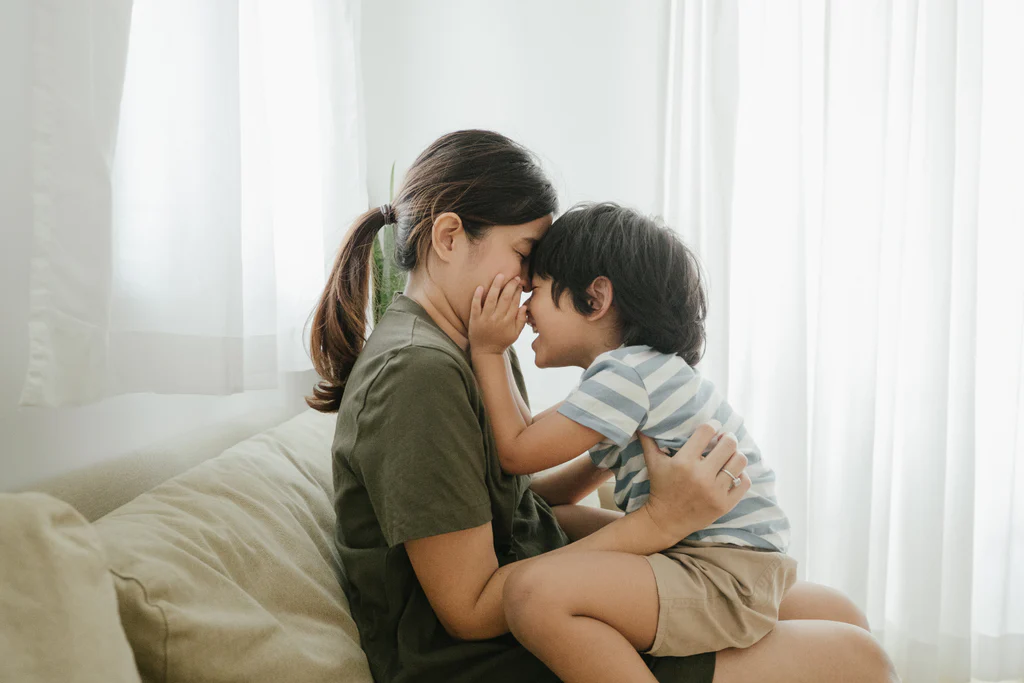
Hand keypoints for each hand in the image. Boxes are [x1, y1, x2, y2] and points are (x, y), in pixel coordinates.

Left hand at [469, 273, 525, 355]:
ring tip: (499, 276)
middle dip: (510, 286)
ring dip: (495, 286)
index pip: (514, 302)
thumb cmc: (501, 342)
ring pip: (491, 300)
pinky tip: (480, 287)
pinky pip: (475, 307)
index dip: (517, 291)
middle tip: (513, 277)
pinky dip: (477, 297)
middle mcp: (498, 319)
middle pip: (504, 299)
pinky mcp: (475, 320)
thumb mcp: (515, 334)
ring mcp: (485, 319)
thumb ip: (521, 321)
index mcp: (508, 321)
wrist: (486, 353)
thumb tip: (524, 307)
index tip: (519, 282)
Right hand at [638, 421, 750, 546]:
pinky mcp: (724, 505)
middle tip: (725, 439)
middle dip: (728, 438)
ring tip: (731, 455)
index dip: (713, 425)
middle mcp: (700, 476)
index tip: (714, 426)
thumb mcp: (653, 463)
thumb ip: (648, 441)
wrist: (665, 521)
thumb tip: (640, 423)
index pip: (706, 431)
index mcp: (683, 462)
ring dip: (736, 455)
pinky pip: (744, 482)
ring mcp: (714, 491)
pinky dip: (742, 475)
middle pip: (728, 444)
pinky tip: (734, 473)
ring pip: (739, 462)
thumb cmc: (660, 488)